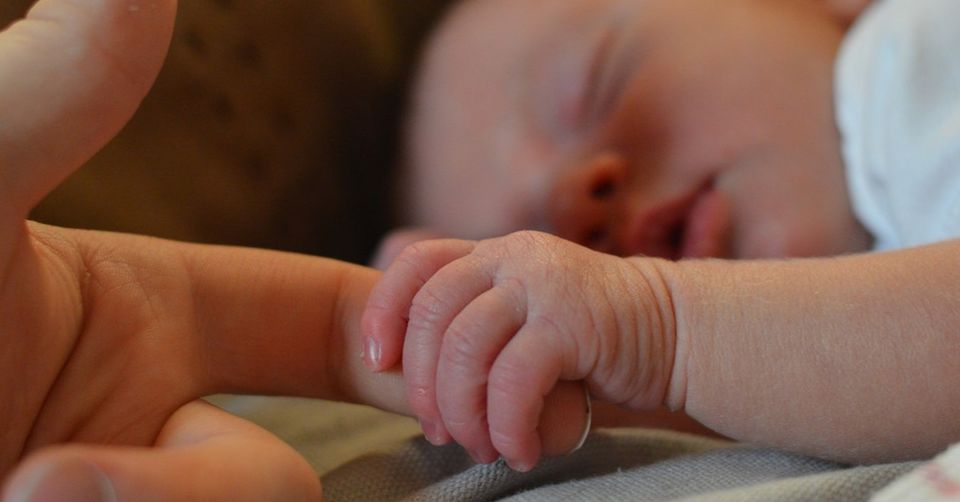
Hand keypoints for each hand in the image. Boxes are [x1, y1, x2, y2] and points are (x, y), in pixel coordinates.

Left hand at [0, 1, 380, 499]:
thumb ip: (56, 93)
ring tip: (11, 492)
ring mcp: (131, 496)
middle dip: (203, 491)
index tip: (439, 380)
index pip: (317, 319)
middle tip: (44, 482)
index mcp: (153, 324)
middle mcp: (150, 426)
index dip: (396, 344)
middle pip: (276, 475)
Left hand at [363, 231, 679, 470]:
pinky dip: (506, 425)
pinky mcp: (572, 322)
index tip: (376, 361)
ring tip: (479, 447)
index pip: (417, 262)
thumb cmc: (594, 339)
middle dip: (423, 384)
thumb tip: (417, 372)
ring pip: (465, 349)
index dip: (384, 309)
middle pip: (432, 314)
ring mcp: (543, 284)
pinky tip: (519, 449)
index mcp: (496, 253)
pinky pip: (513, 380)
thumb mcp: (528, 313)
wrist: (677, 333)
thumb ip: (482, 320)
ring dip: (462, 412)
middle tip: (439, 431)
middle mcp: (514, 257)